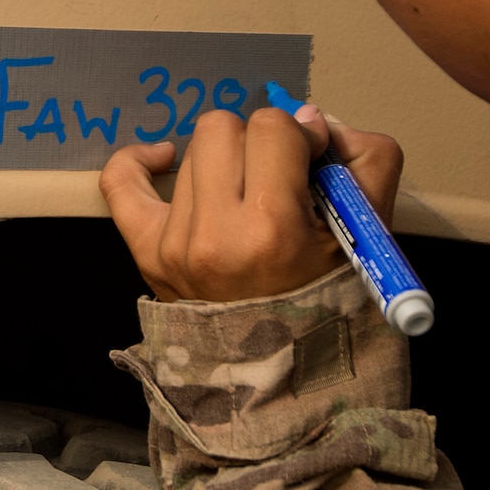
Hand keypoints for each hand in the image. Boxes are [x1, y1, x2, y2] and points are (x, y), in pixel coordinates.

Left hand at [99, 100, 403, 302]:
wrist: (282, 371)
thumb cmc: (330, 298)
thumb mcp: (369, 231)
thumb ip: (363, 157)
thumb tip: (311, 118)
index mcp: (271, 228)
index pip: (273, 127)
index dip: (299, 137)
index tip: (312, 162)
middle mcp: (214, 233)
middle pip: (223, 128)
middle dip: (257, 145)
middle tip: (278, 179)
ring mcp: (175, 243)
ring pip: (190, 150)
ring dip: (221, 163)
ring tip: (245, 199)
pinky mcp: (148, 251)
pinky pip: (120, 181)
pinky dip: (139, 161)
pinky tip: (164, 158)